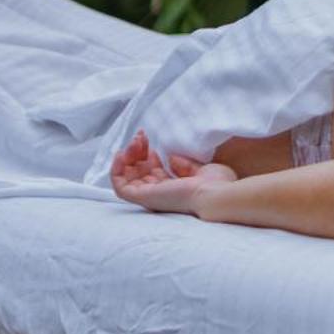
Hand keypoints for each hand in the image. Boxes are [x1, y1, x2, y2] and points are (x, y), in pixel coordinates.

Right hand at [110, 131, 235, 214]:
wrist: (216, 194)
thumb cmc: (217, 185)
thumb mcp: (201, 170)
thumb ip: (184, 166)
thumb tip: (170, 158)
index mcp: (174, 188)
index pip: (153, 172)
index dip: (147, 155)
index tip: (150, 140)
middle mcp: (160, 194)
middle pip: (139, 172)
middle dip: (136, 151)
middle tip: (141, 136)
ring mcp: (151, 197)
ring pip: (128, 178)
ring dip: (126, 157)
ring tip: (134, 142)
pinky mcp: (144, 197)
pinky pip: (120, 187)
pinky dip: (116, 171)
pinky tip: (121, 154)